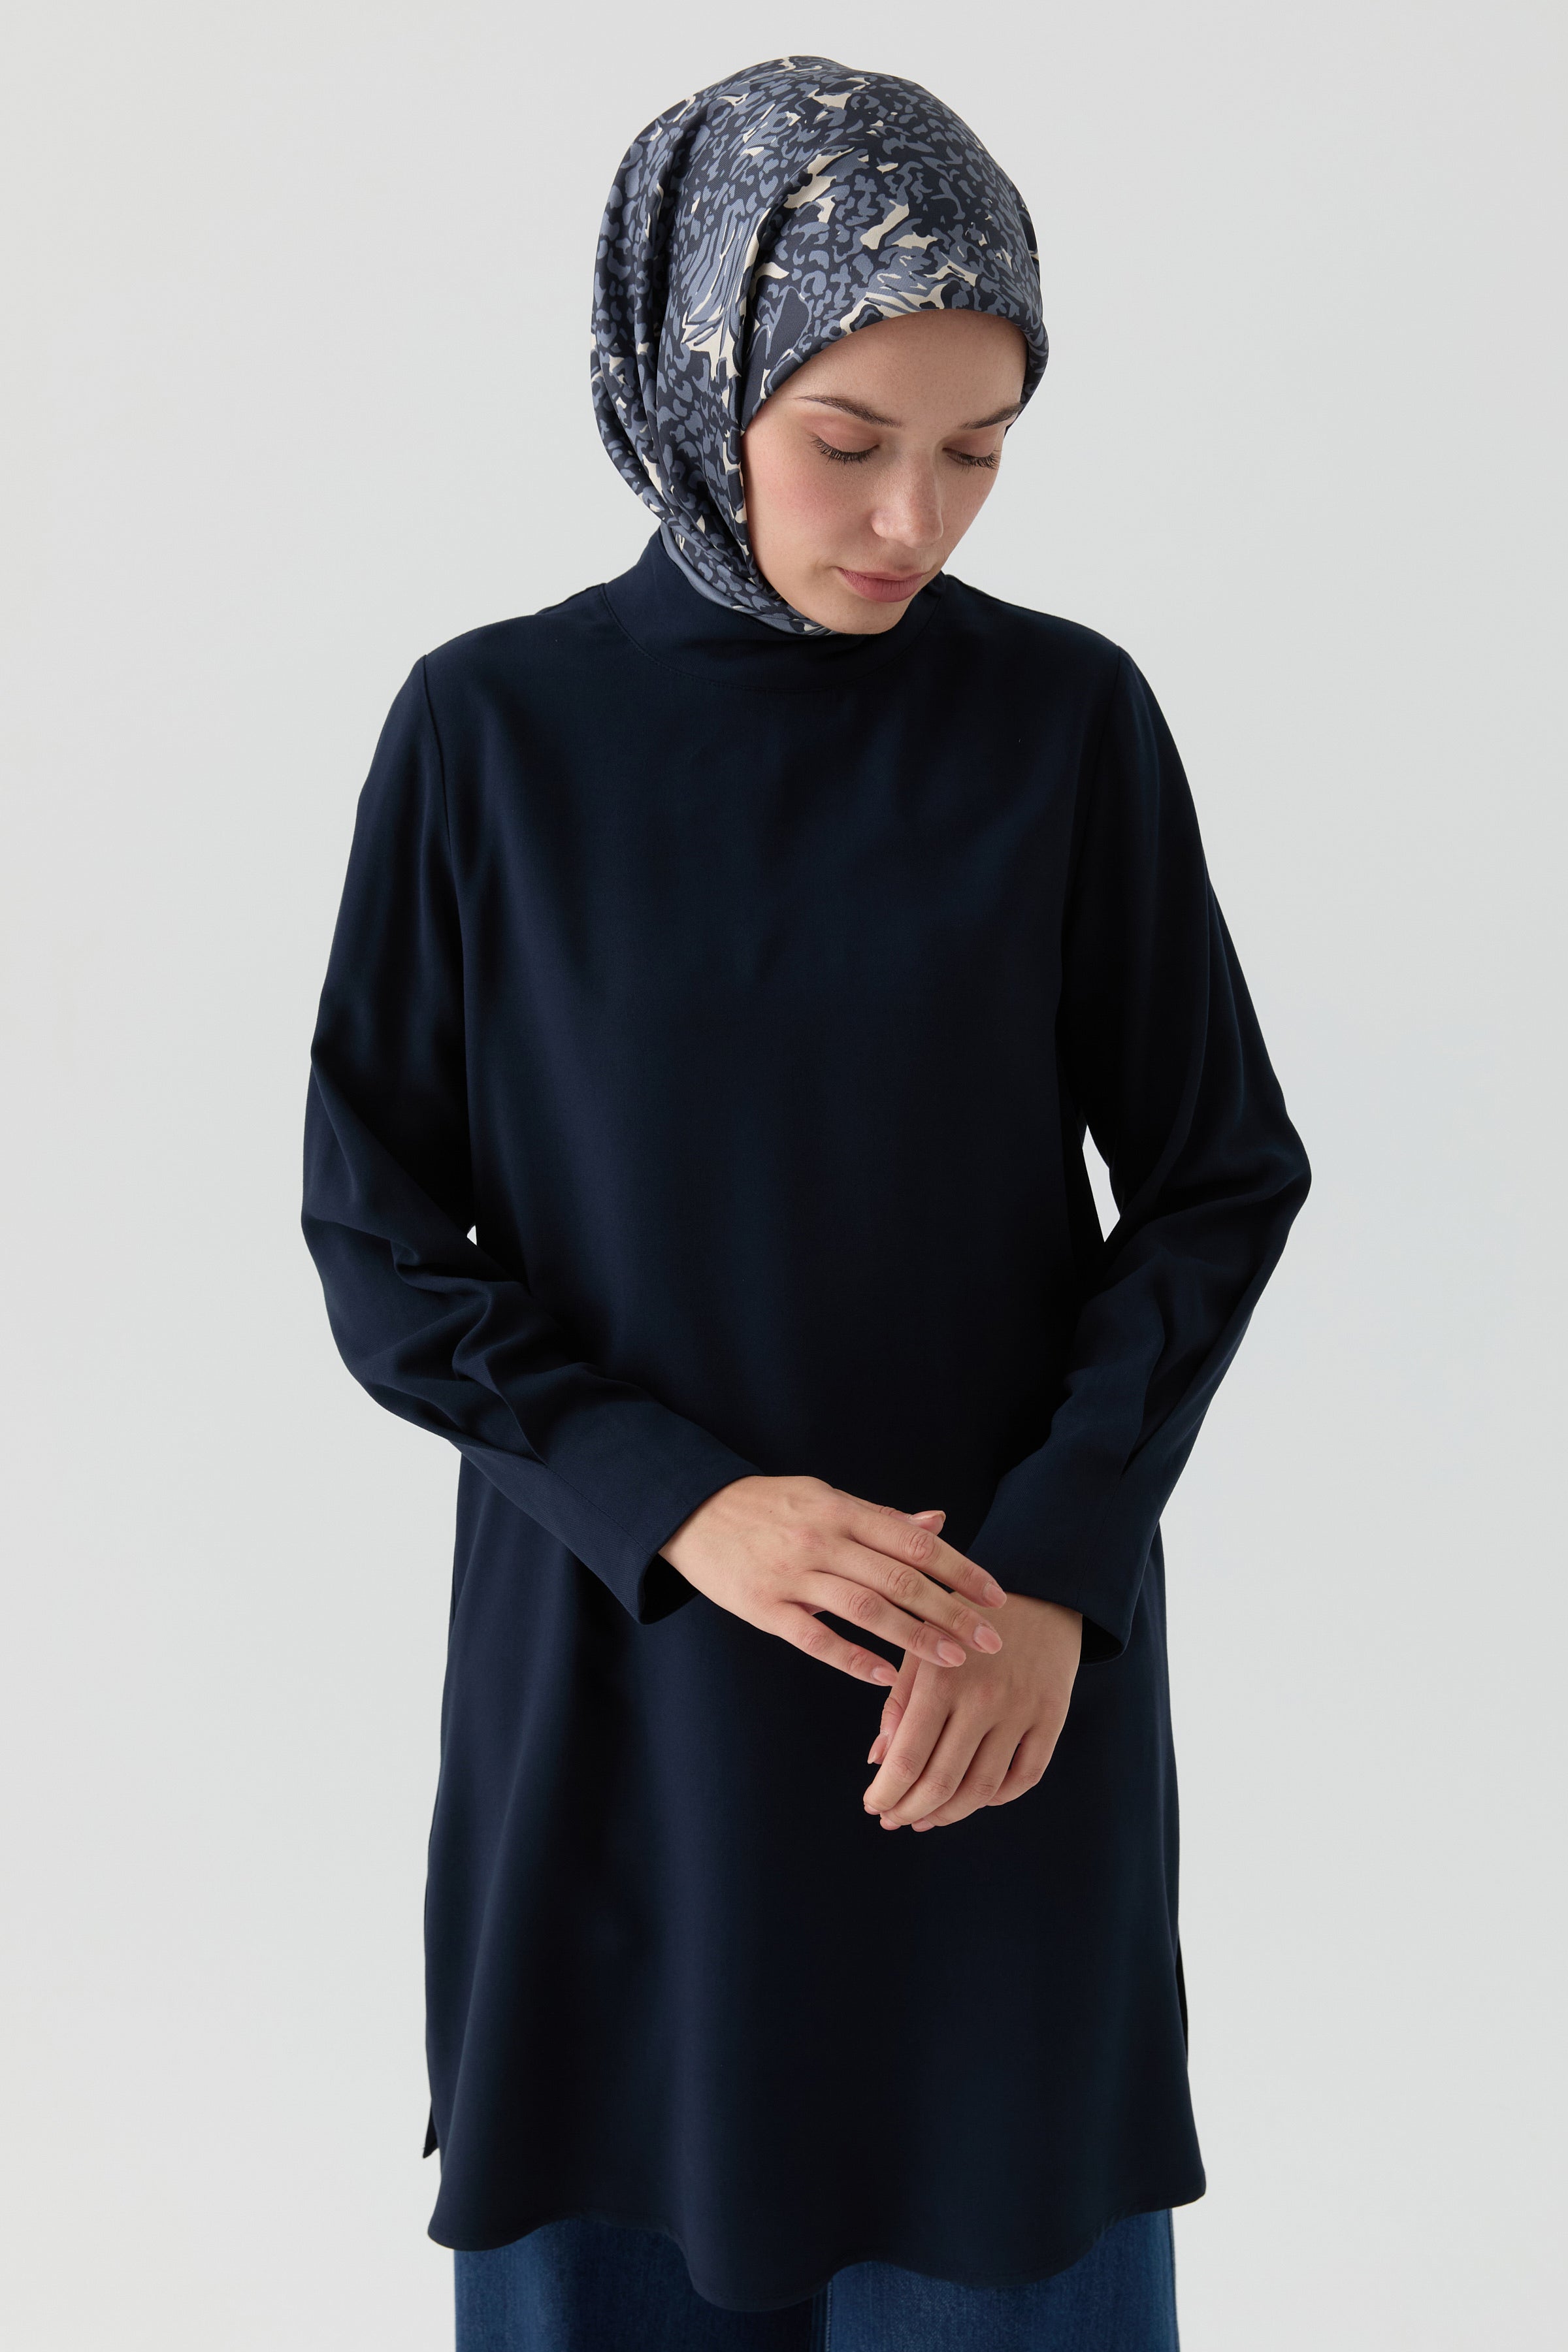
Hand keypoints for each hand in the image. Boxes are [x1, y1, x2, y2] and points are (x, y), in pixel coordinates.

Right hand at [659, 1477, 1007, 1688]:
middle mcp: (822, 1540)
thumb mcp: (825, 1498)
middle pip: (899, 1578)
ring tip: (953, 1659)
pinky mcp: (763, 1608)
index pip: (915, 1541)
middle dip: (950, 1610)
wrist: (693, 1513)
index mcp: (842, 1510)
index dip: (960, 1568)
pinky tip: (885, 1676)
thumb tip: (939, 1524)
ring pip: (863, 1608)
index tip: (996, 1596)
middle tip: (991, 1639)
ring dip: (913, 1636)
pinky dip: (852, 1658)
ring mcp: (792, 1575)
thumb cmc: (770, 1507)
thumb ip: (881, 1519)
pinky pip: (814, 1638)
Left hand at [862, 1593, 1081, 1829]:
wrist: (1039, 1586)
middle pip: (942, 1783)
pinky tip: (975, 1798)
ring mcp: (1021, 1710)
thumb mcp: (922, 1646)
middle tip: (893, 1819)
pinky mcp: (1052, 1716)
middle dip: (911, 1811)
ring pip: (982, 1789)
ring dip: (950, 1814)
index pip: (907, 1759)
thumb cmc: (963, 1619)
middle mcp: (983, 1699)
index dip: (886, 1793)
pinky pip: (1026, 1776)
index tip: (872, 1805)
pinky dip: (998, 1798)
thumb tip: (879, 1763)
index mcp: (941, 1680)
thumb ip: (899, 1703)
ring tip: (928, 1817)